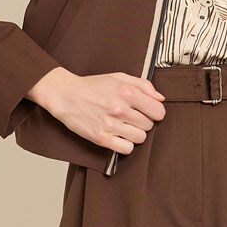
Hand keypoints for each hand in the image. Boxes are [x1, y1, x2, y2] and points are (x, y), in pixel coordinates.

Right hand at [27, 67, 165, 151]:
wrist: (65, 95)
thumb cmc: (93, 86)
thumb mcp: (119, 77)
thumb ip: (143, 85)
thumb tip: (161, 99)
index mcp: (127, 92)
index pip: (158, 111)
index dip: (155, 112)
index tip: (147, 111)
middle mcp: (120, 108)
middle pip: (149, 125)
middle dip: (143, 122)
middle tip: (132, 117)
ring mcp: (110, 125)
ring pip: (140, 138)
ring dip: (135, 134)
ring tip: (125, 126)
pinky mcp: (101, 138)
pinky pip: (126, 149)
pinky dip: (125, 145)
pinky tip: (119, 136)